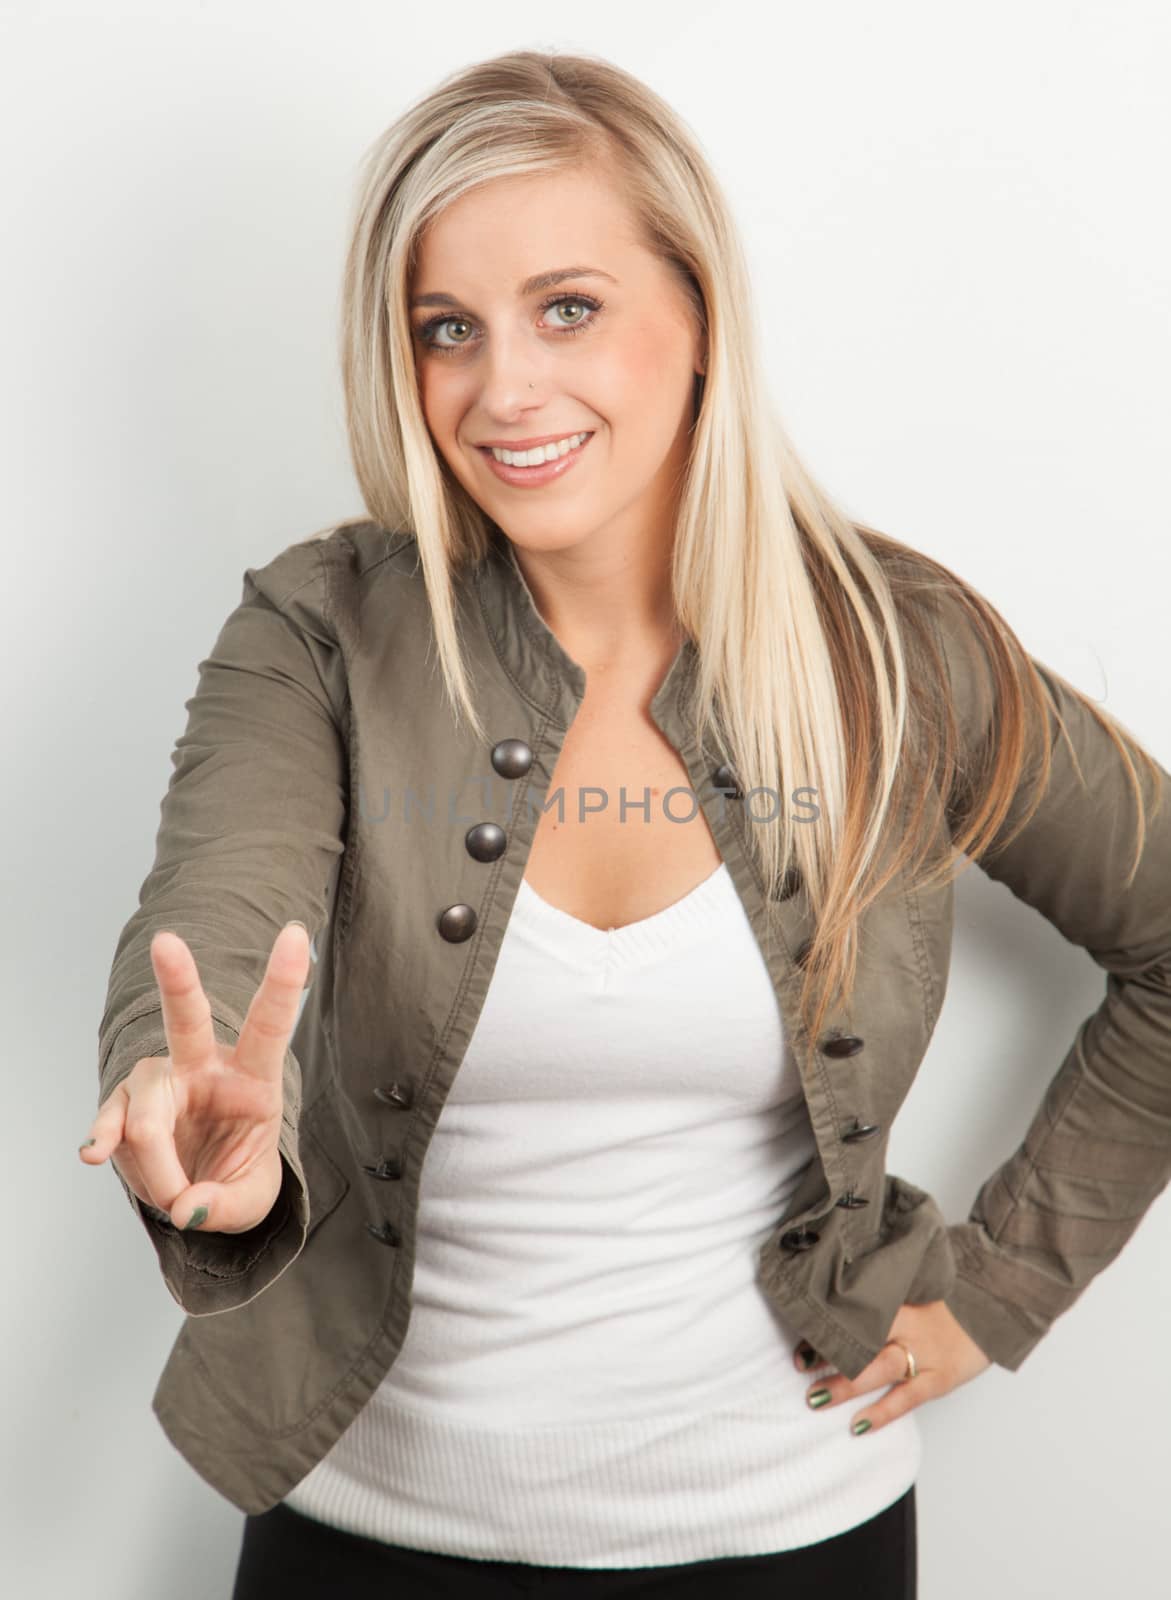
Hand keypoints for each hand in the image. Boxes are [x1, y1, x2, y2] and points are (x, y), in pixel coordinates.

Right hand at [79, 923, 309, 1233]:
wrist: (199, 1195)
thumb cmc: (235, 1179)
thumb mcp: (250, 1203)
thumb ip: (225, 1205)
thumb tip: (187, 1206)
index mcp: (254, 1078)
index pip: (271, 1024)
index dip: (283, 981)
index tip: (295, 934)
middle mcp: (204, 1068)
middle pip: (188, 1020)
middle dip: (178, 979)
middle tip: (166, 943)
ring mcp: (160, 1084)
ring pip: (146, 1111)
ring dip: (157, 1167)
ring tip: (174, 1197)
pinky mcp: (125, 1109)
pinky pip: (111, 1123)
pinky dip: (104, 1140)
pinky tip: (96, 1154)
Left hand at [794, 1300, 992, 1434]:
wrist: (995, 1304)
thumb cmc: (949, 1293)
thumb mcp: (915, 1281)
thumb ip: (884, 1289)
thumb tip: (845, 1285)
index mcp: (899, 1296)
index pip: (856, 1305)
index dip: (827, 1316)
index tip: (801, 1320)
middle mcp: (908, 1324)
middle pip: (861, 1336)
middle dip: (828, 1351)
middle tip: (799, 1361)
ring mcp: (924, 1353)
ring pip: (878, 1368)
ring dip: (844, 1384)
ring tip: (815, 1398)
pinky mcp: (940, 1378)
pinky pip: (906, 1398)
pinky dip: (882, 1413)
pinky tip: (858, 1425)